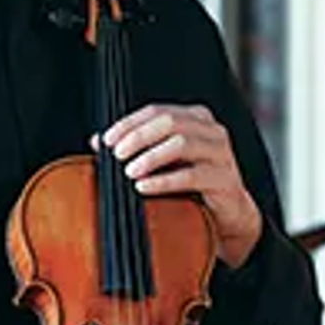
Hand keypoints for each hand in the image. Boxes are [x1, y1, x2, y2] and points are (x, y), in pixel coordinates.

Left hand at [94, 103, 261, 268]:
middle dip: (138, 137)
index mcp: (194, 118)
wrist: (227, 214)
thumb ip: (133, 148)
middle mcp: (211, 130)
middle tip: (117, 154)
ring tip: (129, 171)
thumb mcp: (161, 161)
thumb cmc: (191, 183)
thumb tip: (97, 141)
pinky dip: (164, 181)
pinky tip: (144, 187)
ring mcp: (221, 153)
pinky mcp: (225, 178)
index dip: (129, 123)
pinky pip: (191, 175)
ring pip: (181, 144)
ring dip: (150, 157)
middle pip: (169, 122)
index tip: (106, 140)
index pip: (156, 111)